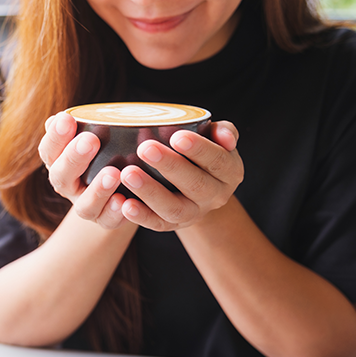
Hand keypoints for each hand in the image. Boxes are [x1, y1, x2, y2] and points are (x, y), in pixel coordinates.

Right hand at [38, 112, 128, 228]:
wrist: (122, 187)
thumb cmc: (103, 152)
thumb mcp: (91, 137)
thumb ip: (79, 128)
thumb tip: (57, 118)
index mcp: (59, 164)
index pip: (48, 151)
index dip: (55, 137)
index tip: (66, 118)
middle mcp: (68, 187)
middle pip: (61, 177)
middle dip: (74, 158)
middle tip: (90, 140)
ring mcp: (86, 207)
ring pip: (84, 206)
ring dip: (97, 190)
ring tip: (113, 173)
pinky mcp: (106, 221)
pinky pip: (108, 222)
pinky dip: (115, 212)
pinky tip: (124, 201)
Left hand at [119, 121, 242, 230]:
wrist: (197, 184)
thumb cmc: (203, 150)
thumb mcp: (217, 138)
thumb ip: (223, 131)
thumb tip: (224, 136)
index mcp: (230, 172)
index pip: (217, 161)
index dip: (199, 149)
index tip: (176, 136)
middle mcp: (216, 196)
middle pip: (195, 185)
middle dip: (170, 166)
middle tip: (145, 148)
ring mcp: (194, 213)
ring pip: (174, 208)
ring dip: (150, 192)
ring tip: (128, 173)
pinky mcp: (173, 225)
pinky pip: (157, 224)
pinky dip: (141, 216)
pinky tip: (125, 204)